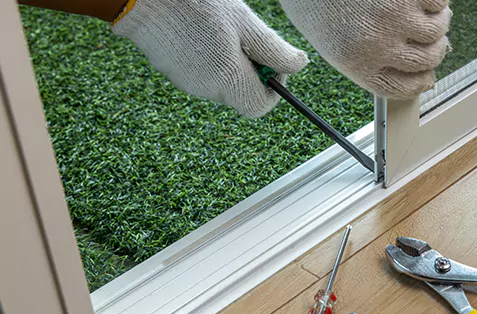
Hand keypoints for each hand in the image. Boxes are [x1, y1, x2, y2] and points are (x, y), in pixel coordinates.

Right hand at [112, 0, 307, 117]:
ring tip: (223, 31)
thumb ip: (275, 49)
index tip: (274, 64)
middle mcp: (207, 90)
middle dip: (253, 71)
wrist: (144, 0)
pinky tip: (203, 33)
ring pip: (224, 83)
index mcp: (228, 81)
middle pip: (243, 94)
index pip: (260, 107)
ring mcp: (188, 84)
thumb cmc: (199, 6)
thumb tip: (299, 66)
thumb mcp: (246, 24)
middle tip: (247, 39)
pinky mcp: (174, 73)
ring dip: (232, 63)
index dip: (274, 89)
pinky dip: (212, 60)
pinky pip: (203, 74)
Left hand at [279, 0, 450, 98]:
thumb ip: (366, 59)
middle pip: (428, 59)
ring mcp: (396, 16)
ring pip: (438, 28)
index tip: (426, 74)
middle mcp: (378, 44)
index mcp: (356, 63)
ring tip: (418, 8)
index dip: (420, 81)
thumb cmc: (318, 0)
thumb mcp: (332, 39)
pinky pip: (439, 1)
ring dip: (437, 19)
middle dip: (434, 47)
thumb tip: (412, 72)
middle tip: (428, 36)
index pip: (404, 87)